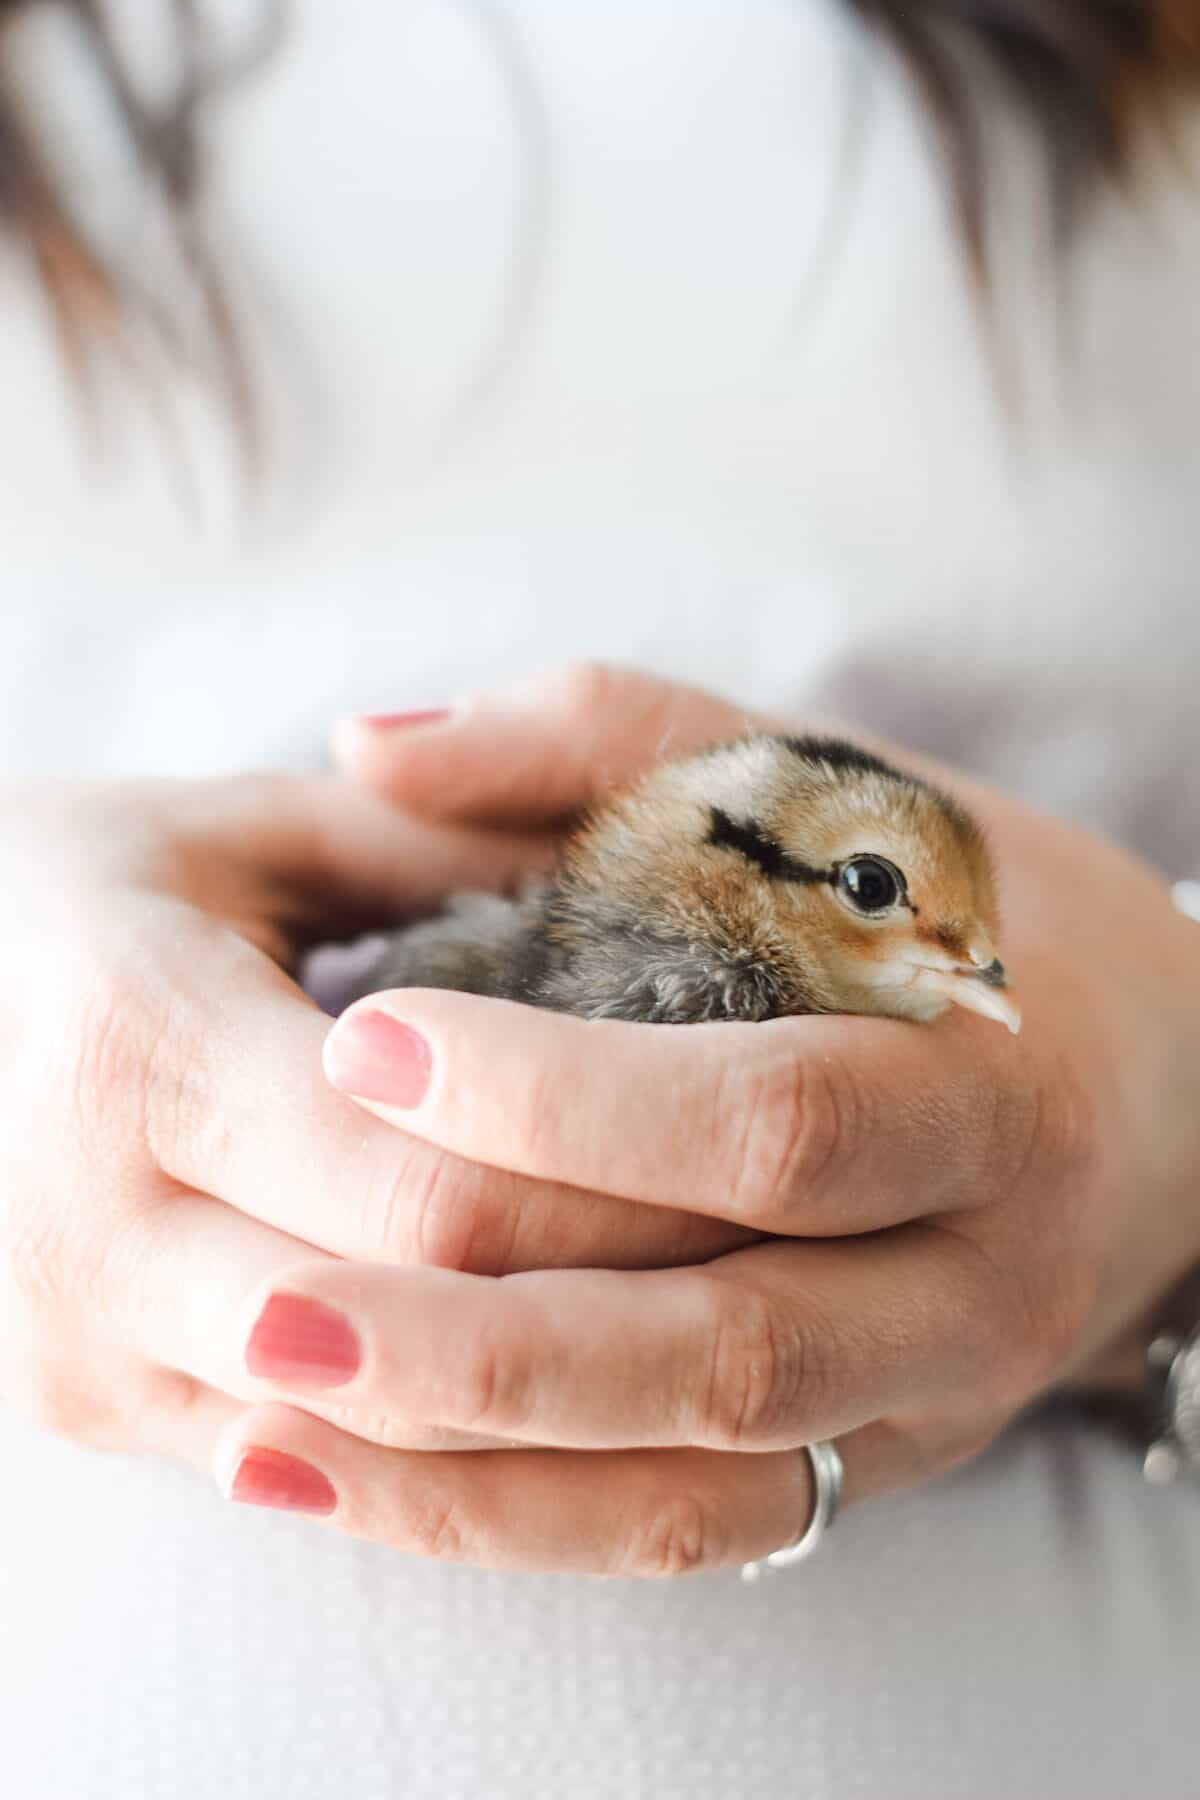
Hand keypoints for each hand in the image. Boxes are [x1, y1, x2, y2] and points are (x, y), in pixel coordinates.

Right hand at [0, 767, 745, 1482]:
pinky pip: (328, 1469)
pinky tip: (584, 1382)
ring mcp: (84, 1349)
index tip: (766, 1160)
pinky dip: (469, 1441)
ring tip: (715, 1324)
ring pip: (388, 1439)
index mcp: (139, 1049)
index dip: (613, 1186)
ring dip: (563, 1396)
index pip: (435, 1185)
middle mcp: (93, 1230)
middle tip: (788, 1261)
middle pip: (430, 1327)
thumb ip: (435, 832)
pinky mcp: (96, 1409)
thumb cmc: (85, 895)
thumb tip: (640, 847)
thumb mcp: (244, 828)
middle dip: (622, 1304)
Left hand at [203, 663, 1199, 1574]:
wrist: (1184, 1098)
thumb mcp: (841, 794)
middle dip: (486, 1334)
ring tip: (264, 1421)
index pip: (773, 1123)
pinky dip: (516, 1525)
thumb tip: (376, 743)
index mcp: (984, 1080)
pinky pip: (691, 1535)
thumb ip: (613, 740)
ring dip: (469, 1468)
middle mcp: (971, 1270)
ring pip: (695, 1478)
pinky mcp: (873, 1461)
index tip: (372, 1039)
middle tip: (267, 1297)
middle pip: (727, 1344)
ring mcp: (927, 1394)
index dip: (566, 1101)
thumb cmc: (987, 916)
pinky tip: (352, 1484)